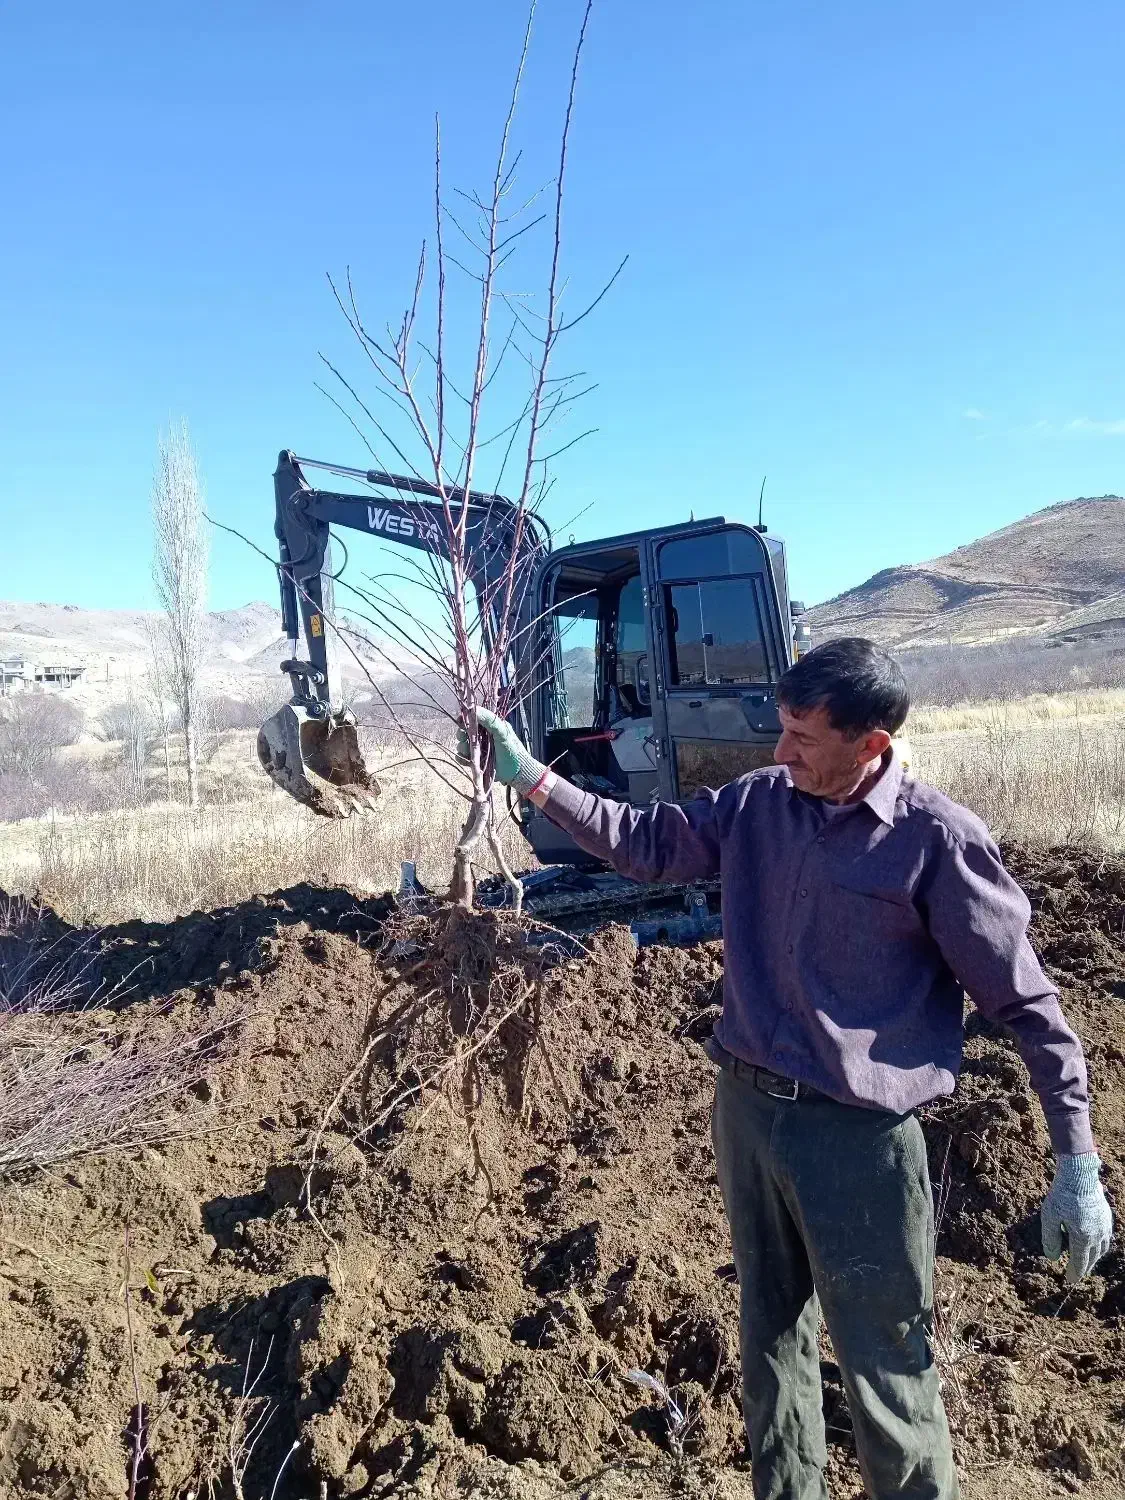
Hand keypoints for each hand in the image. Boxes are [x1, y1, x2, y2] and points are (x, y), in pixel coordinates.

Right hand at [460, 708, 547, 794]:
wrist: (517, 772)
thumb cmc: (513, 750)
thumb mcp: (502, 732)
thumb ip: (490, 720)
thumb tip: (473, 709)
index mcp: (490, 727)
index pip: (474, 719)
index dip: (466, 719)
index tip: (461, 720)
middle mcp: (483, 736)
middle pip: (465, 732)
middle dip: (462, 734)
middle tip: (463, 737)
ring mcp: (479, 749)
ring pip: (462, 744)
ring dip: (462, 747)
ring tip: (468, 751)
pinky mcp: (476, 761)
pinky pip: (462, 757)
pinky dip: (461, 758)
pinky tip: (466, 759)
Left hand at [1041, 1153, 1113, 1282]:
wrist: (1080, 1174)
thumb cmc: (1062, 1195)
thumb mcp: (1049, 1217)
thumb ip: (1050, 1239)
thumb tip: (1052, 1258)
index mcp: (1083, 1238)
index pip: (1080, 1263)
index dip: (1074, 1273)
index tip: (1069, 1281)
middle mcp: (1098, 1235)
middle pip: (1092, 1258)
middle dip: (1083, 1267)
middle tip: (1076, 1272)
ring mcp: (1104, 1226)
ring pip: (1101, 1249)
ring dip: (1093, 1257)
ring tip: (1085, 1260)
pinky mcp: (1107, 1217)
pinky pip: (1105, 1238)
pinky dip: (1099, 1245)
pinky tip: (1093, 1242)